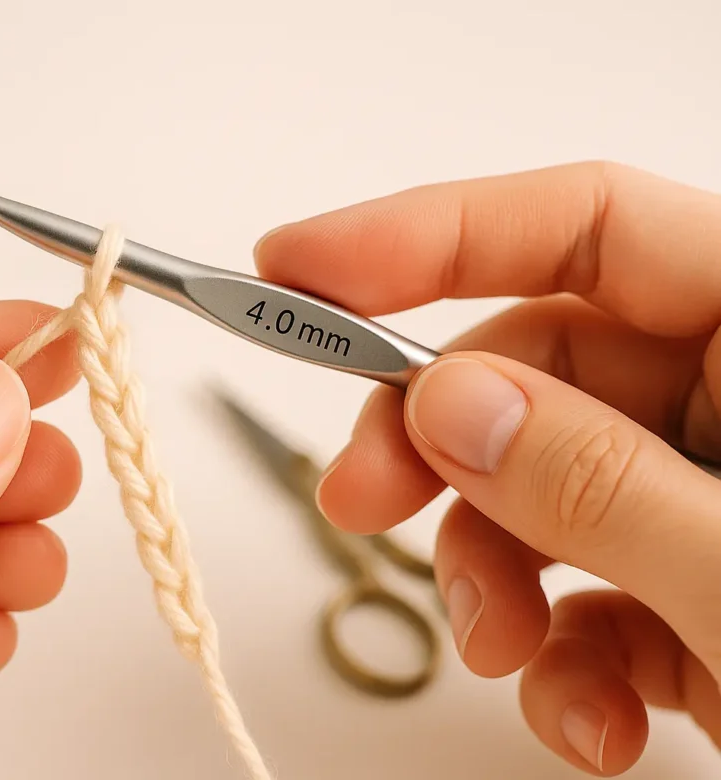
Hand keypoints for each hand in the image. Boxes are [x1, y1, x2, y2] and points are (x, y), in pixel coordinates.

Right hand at [255, 161, 720, 775]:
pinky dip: (562, 660)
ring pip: (541, 491)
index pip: (583, 226)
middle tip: (357, 495)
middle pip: (536, 366)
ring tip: (501, 653)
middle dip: (432, 441)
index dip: (425, 232)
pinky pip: (588, 593)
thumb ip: (609, 488)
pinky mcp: (705, 588)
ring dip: (494, 576)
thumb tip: (451, 406)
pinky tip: (585, 717)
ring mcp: (720, 497)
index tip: (300, 267)